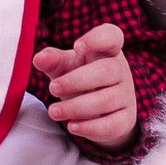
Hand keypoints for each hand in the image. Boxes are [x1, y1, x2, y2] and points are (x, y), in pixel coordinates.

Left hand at [33, 23, 137, 149]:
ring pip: (105, 100)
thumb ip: (53, 60)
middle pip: (105, 71)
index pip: (111, 36)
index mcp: (106, 51)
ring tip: (54, 111)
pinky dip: (90, 127)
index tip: (77, 47)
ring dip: (76, 107)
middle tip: (52, 88)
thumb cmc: (80, 78)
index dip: (97, 39)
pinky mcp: (126, 119)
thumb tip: (39, 58)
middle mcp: (120, 70)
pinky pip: (112, 124)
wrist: (98, 109)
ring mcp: (125, 95)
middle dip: (76, 81)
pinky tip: (72, 126)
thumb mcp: (65, 67)